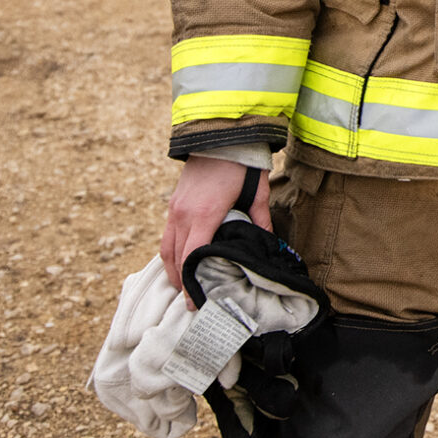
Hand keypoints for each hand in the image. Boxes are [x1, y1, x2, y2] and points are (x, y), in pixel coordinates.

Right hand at [160, 156, 270, 293]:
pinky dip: (170, 253)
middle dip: (182, 283)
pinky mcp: (174, 203)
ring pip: (167, 249)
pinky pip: (167, 236)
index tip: (196, 303)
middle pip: (177, 258)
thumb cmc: (241, 163)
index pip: (192, 257)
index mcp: (205, 214)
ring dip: (173, 270)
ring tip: (183, 289)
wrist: (221, 133)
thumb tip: (270, 244)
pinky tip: (179, 263)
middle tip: (193, 304)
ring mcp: (175, 209)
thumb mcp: (257, 193)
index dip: (192, 283)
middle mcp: (184, 214)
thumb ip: (260, 221)